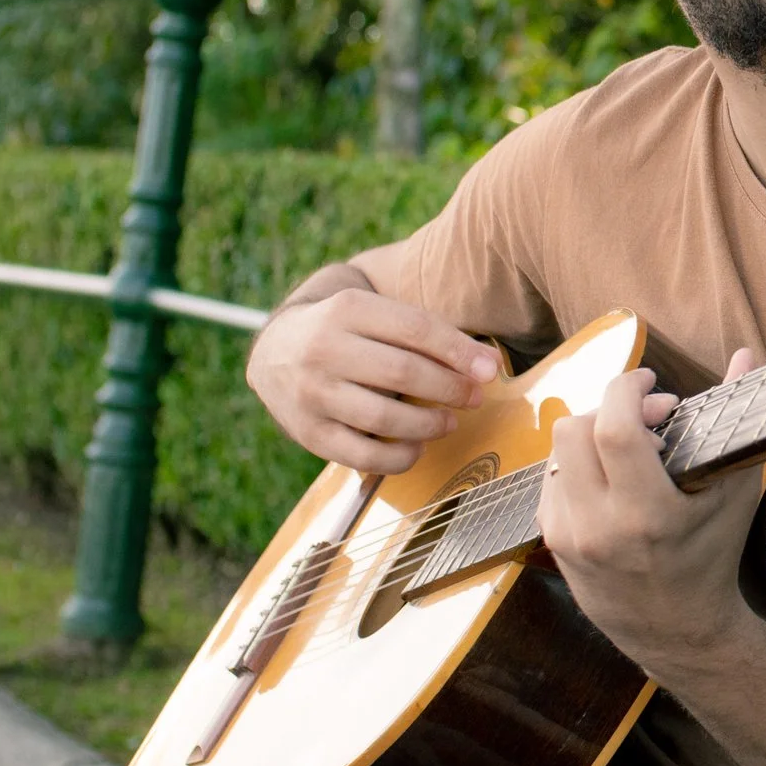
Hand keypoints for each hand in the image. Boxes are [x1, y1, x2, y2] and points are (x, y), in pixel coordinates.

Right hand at [247, 284, 501, 474]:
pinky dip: (398, 457)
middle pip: (403, 372)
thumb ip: (428, 334)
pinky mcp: (307, 432)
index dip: (459, 352)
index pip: (416, 329)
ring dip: (429, 425)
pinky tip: (417, 448)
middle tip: (474, 397)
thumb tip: (488, 364)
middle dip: (450, 388)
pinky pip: (361, 454)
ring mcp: (311, 393)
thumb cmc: (348, 333)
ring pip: (383, 417)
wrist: (274, 351)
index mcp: (348, 309)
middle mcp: (324, 349)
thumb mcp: (377, 315)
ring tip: (449, 422)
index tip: (490, 370)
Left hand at [537, 350, 765, 667]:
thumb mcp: (735, 490)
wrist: (676, 630)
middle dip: (608, 407)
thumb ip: (735, 418)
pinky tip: (608, 476)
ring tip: (628, 446)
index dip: (627, 389)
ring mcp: (568, 536)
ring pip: (556, 450)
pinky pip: (550, 477)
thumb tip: (745, 353)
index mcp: (648, 513)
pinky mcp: (552, 542)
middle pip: (574, 429)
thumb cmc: (714, 554)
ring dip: (591, 434)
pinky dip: (577, 464)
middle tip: (644, 415)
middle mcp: (598, 525)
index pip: (614, 428)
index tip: (651, 382)